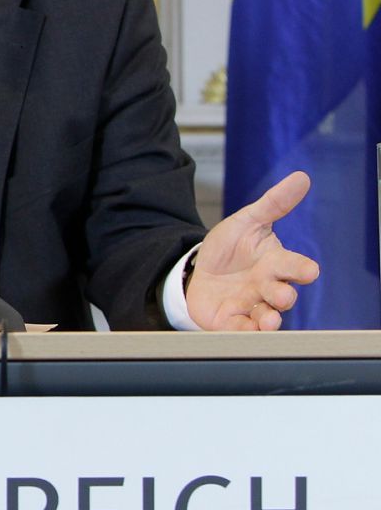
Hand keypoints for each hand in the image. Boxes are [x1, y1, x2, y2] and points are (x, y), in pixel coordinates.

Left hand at [186, 171, 319, 330]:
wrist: (200, 269)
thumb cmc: (231, 248)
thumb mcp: (246, 221)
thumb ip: (273, 203)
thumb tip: (301, 178)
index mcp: (274, 263)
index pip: (294, 266)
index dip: (301, 269)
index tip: (310, 270)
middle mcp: (267, 287)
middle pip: (283, 295)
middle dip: (284, 296)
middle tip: (283, 295)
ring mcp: (251, 305)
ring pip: (267, 316)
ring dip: (269, 320)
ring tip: (268, 321)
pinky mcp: (231, 320)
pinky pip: (241, 329)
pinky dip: (243, 331)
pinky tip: (242, 329)